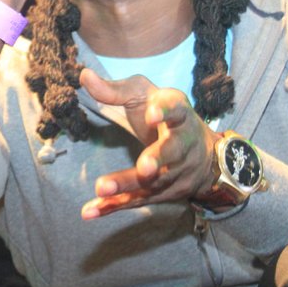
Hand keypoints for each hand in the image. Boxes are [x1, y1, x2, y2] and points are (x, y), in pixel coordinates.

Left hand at [78, 68, 218, 219]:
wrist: (203, 153)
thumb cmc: (163, 114)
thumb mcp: (144, 94)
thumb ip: (115, 89)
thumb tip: (83, 76)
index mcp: (179, 113)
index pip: (176, 109)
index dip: (165, 111)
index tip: (152, 114)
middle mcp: (183, 143)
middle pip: (173, 152)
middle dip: (158, 159)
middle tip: (145, 167)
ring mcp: (178, 172)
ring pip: (154, 181)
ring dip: (128, 186)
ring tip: (102, 188)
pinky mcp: (167, 193)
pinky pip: (141, 200)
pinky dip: (116, 206)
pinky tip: (91, 210)